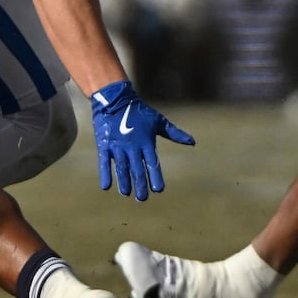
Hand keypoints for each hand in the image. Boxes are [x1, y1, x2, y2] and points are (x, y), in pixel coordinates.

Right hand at [89, 80, 194, 200]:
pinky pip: (104, 162)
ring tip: (126, 193)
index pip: (153, 163)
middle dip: (140, 185)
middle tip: (142, 199)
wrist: (115, 99)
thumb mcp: (158, 121)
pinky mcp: (104, 144)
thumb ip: (174, 134)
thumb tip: (193, 142)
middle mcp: (133, 146)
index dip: (155, 177)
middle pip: (137, 170)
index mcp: (147, 142)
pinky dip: (105, 174)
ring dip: (124, 182)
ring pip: (122, 168)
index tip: (158, 190)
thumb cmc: (139, 111)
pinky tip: (106, 187)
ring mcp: (118, 146)